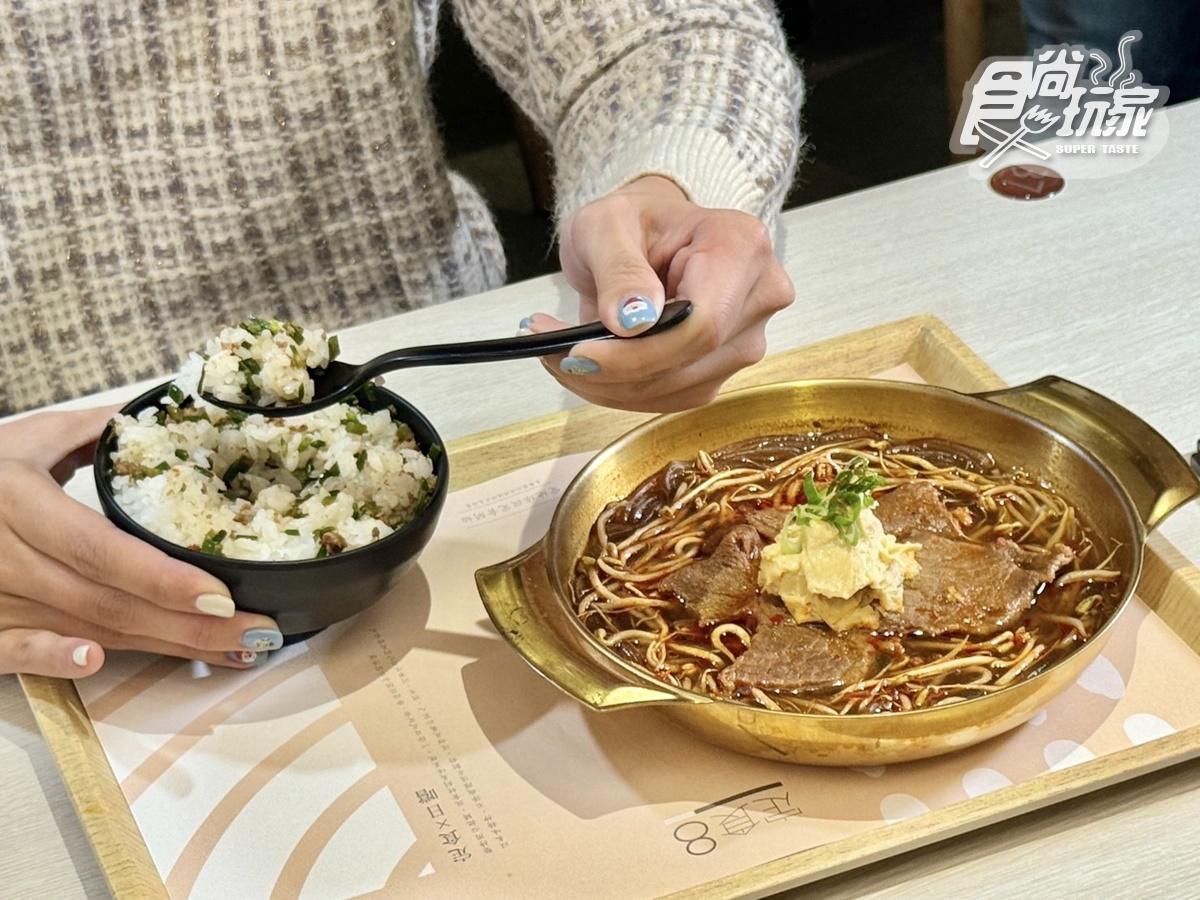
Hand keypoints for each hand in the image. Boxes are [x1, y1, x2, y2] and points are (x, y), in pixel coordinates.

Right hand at [0, 406, 281, 677]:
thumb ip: (94, 431)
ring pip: (85, 631)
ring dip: (162, 648)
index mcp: (18, 501)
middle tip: (256, 633)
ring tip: (232, 650)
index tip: (223, 595)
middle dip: (188, 626)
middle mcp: (1, 555)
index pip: (100, 549)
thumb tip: (169, 411)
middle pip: (105, 602)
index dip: (162, 578)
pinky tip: (101, 663)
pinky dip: (56, 663)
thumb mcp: (24, 438)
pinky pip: (16, 656)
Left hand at [536, 175, 794, 411]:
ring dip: (610, 386)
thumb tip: (632, 322)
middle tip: (552, 354)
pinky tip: (591, 366)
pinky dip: (621, 391)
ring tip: (561, 355)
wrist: (644, 237)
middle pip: (690, 361)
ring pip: (676, 388)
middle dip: (614, 371)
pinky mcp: (720, 369)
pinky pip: (670, 397)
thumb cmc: (630, 221)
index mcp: (741, 245)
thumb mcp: (606, 225)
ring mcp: (744, 338)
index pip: (702, 323)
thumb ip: (619, 269)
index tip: (580, 351)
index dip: (641, 351)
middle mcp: (757, 296)